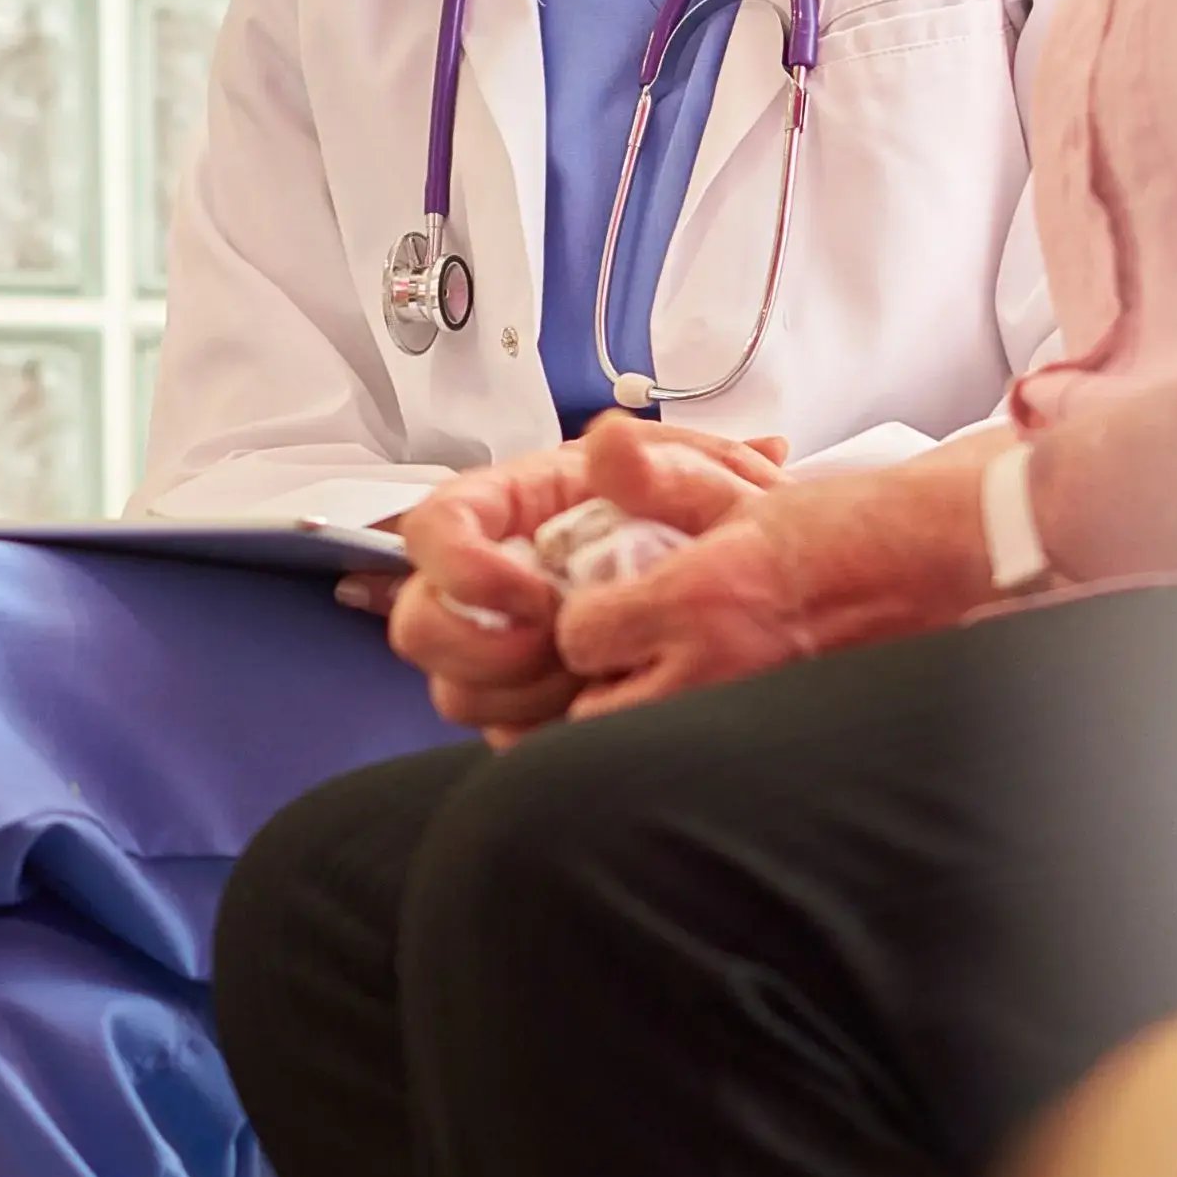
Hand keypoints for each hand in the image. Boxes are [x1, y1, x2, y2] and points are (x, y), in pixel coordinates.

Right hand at [361, 419, 791, 742]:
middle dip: (480, 648)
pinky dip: (542, 733)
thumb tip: (608, 441)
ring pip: (453, 690)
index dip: (461, 567)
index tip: (532, 595)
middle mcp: (489, 577)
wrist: (757, 601)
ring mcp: (500, 645)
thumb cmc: (717, 530)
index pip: (432, 527)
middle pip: (419, 623)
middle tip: (557, 645)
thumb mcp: (706, 483)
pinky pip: (499, 735)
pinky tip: (595, 705)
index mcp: (512, 507)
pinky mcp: (524, 701)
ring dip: (519, 695)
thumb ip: (657, 463)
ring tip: (592, 675)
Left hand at [551, 438, 1001, 717]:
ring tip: (654, 687)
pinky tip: (699, 709)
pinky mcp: (777, 746)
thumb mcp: (737, 491)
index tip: (599, 609)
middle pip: (594, 717)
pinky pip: (697, 768)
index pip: (580, 636)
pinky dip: (684, 748)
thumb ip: (656, 477)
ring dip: (635, 722)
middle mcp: (718, 667)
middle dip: (593, 690)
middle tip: (614, 663)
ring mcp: (747, 714)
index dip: (579, 623)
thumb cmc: (839, 530)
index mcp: (699, 596)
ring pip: (641, 751)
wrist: (934, 564)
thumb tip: (597, 443)